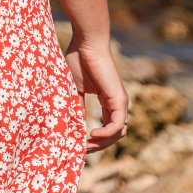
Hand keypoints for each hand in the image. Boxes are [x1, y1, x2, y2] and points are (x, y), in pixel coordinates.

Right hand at [65, 37, 127, 152]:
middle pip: (113, 135)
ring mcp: (120, 102)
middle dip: (98, 146)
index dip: (94, 140)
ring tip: (85, 144)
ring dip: (102, 144)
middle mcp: (117, 104)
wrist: (86, 43)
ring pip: (118, 134)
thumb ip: (77, 108)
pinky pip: (117, 125)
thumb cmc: (79, 60)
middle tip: (81, 150)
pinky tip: (92, 134)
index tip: (78, 145)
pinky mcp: (119, 99)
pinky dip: (106, 134)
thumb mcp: (75, 90)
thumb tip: (72, 128)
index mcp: (108, 102)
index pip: (107, 129)